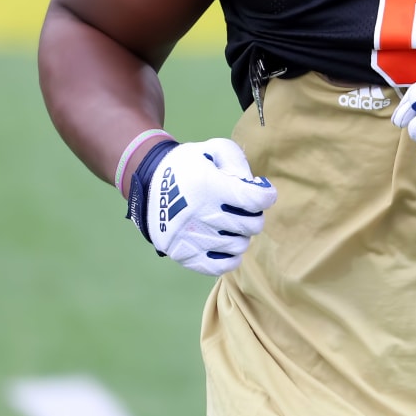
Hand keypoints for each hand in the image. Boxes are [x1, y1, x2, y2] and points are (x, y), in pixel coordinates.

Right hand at [125, 137, 276, 275]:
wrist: (149, 181)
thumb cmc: (188, 164)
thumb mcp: (214, 149)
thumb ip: (239, 164)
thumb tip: (256, 188)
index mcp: (208, 186)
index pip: (255, 200)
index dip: (265, 196)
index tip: (261, 193)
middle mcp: (199, 214)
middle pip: (251, 226)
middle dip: (253, 214)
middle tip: (244, 208)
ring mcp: (190, 238)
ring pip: (239, 246)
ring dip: (241, 234)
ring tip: (230, 223)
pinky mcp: (183, 254)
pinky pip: (222, 266)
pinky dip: (230, 256)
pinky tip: (226, 242)